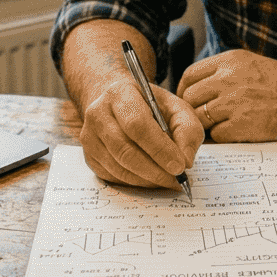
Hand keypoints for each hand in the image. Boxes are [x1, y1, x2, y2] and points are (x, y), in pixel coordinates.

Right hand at [79, 76, 204, 188]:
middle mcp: (98, 114)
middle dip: (154, 170)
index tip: (179, 166)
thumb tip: (185, 161)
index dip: (159, 149)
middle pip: (124, 150)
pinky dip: (135, 183)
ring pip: (118, 167)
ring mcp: (88, 136)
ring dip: (146, 179)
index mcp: (120, 94)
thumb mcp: (176, 108)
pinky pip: (112, 176)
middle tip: (176, 179)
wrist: (119, 104)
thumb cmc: (151, 106)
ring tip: (167, 180)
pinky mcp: (89, 156)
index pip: (137, 125)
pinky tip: (151, 178)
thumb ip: (188, 130)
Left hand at [177, 50, 276, 144]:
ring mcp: (233, 103)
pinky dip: (222, 138)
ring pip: (199, 117)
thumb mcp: (255, 66)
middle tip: (198, 120)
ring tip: (219, 128)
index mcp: (231, 61)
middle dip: (191, 111)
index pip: (190, 74)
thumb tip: (200, 88)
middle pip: (189, 97)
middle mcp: (229, 78)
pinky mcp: (241, 126)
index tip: (187, 101)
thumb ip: (227, 73)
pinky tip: (237, 135)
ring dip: (205, 126)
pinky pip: (216, 135)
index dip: (184, 90)